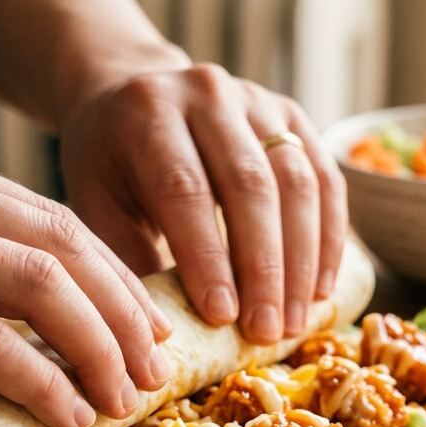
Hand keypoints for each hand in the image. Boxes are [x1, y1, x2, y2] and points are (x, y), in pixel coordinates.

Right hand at [0, 137, 172, 426]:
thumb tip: (17, 365)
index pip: (47, 218)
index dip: (111, 277)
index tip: (143, 330)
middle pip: (60, 241)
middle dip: (124, 311)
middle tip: (153, 370)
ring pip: (34, 280)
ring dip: (97, 344)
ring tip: (126, 397)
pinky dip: (37, 378)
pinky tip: (65, 414)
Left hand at [58, 63, 347, 344]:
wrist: (135, 99)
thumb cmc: (112, 166)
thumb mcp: (97, 203)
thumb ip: (127, 257)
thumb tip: (166, 332)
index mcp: (149, 113)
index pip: (186, 188)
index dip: (207, 256)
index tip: (222, 316)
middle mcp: (208, 94)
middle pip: (249, 185)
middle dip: (263, 268)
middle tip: (267, 332)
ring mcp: (258, 100)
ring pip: (296, 182)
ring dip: (302, 261)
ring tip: (295, 323)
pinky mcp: (293, 117)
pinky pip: (325, 180)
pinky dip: (329, 239)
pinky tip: (321, 290)